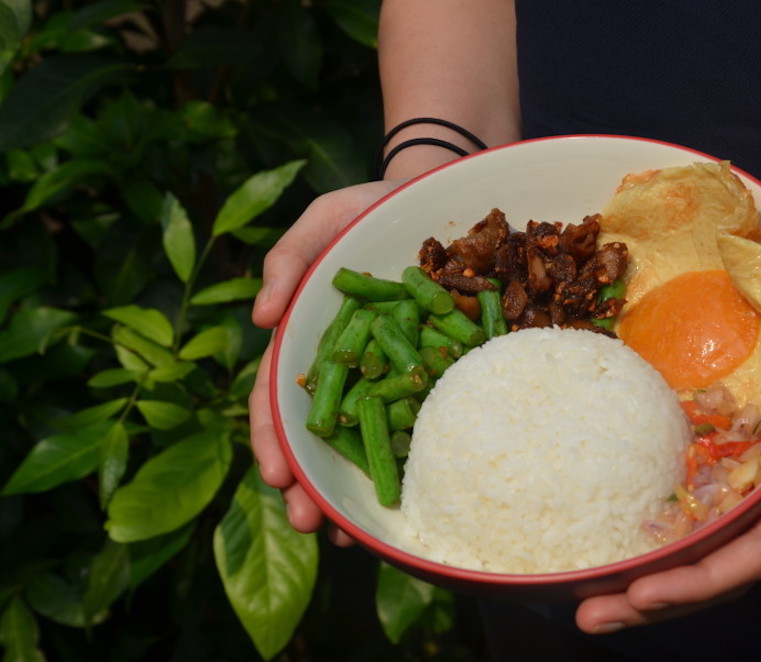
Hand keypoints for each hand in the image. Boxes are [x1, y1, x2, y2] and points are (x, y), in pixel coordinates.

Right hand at [249, 179, 405, 541]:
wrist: (434, 203)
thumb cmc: (367, 211)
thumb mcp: (323, 222)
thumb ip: (289, 260)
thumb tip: (260, 318)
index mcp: (310, 341)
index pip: (279, 398)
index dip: (272, 438)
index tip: (274, 474)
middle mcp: (346, 368)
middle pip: (316, 437)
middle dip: (305, 484)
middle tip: (308, 523)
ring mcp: (387, 377)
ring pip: (362, 445)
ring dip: (350, 492)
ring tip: (348, 536)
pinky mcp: (429, 376)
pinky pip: (416, 423)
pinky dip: (406, 462)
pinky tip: (406, 499)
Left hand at [574, 271, 760, 633]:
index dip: (704, 578)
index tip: (644, 593)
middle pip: (727, 565)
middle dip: (662, 595)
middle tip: (592, 614)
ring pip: (712, 543)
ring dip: (656, 574)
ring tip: (592, 597)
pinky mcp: (752, 454)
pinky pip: (708, 500)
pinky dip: (669, 527)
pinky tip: (623, 536)